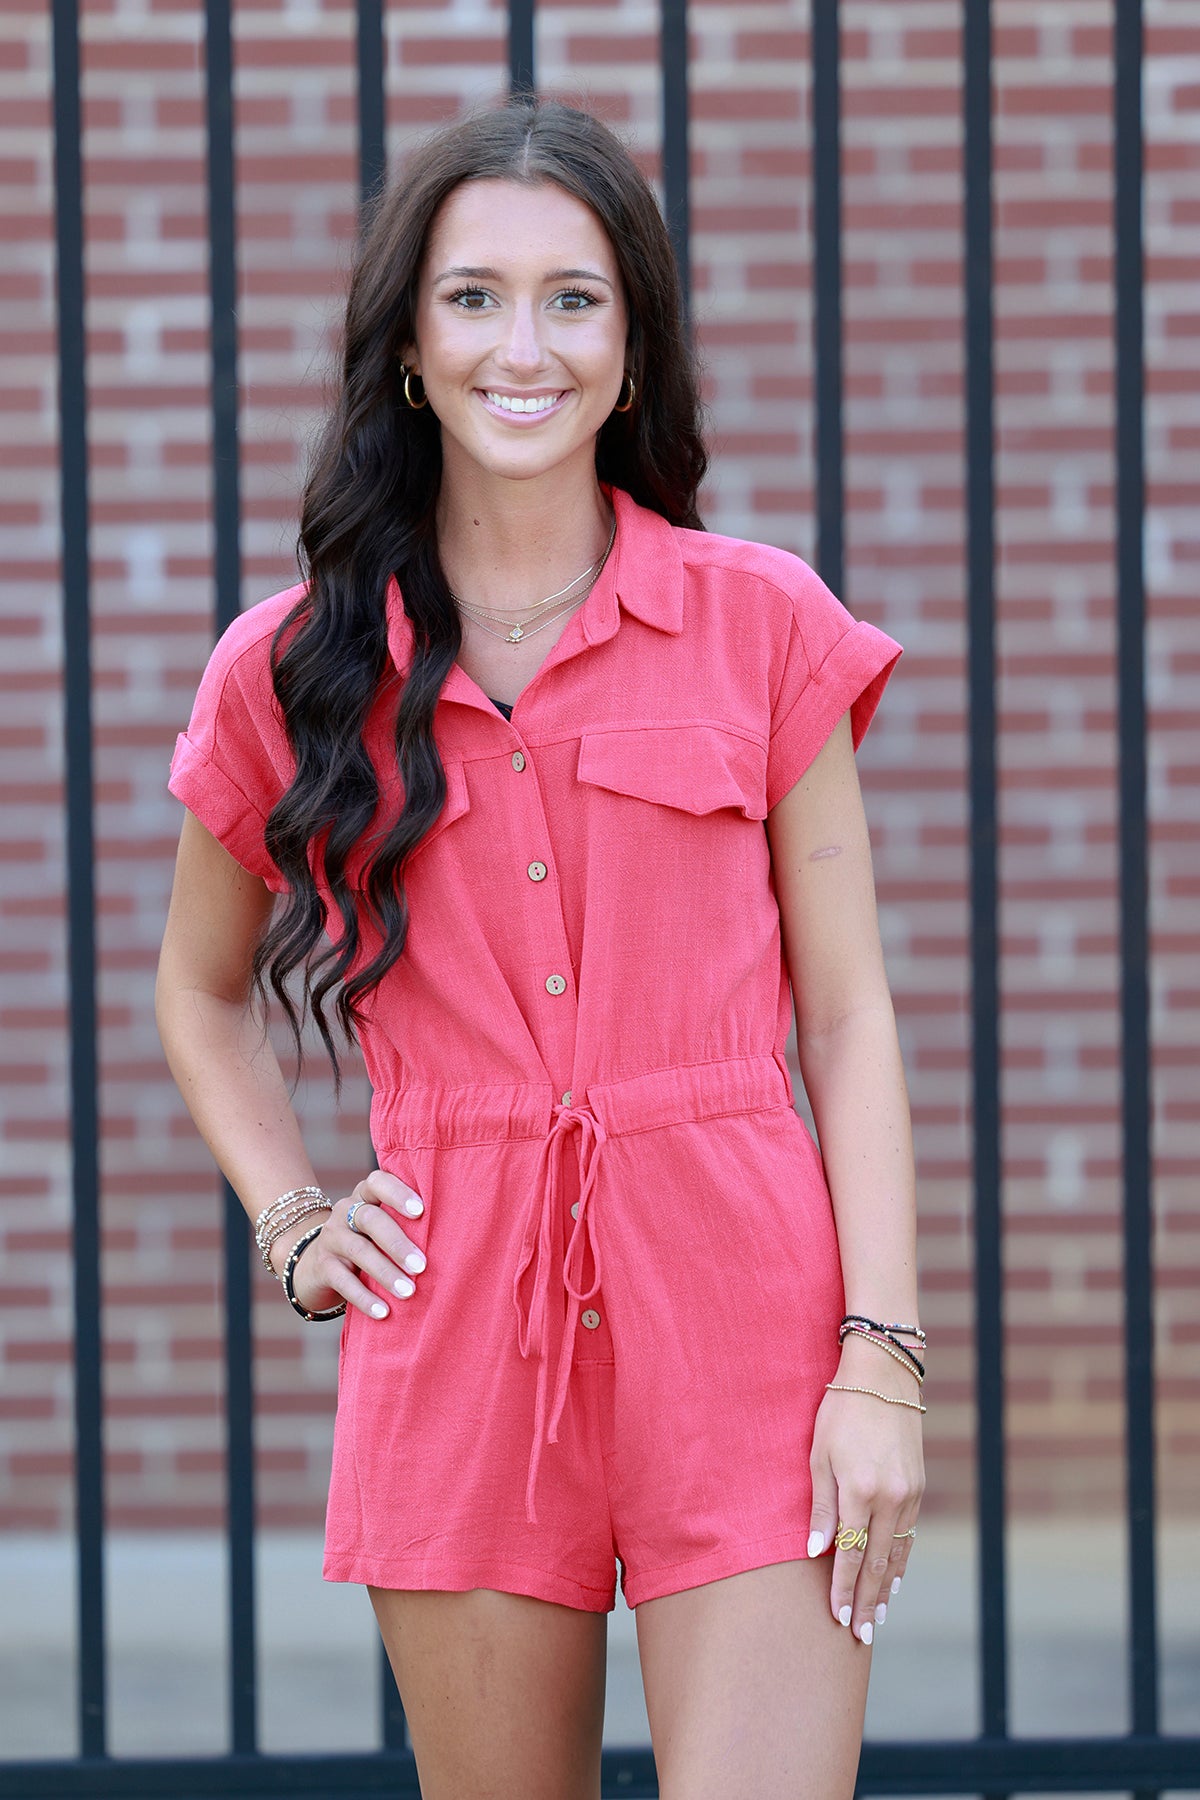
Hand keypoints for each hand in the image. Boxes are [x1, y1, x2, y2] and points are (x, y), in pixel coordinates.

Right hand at [273, 1169, 426, 1320]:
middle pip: (370, 1219)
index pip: (378, 1183)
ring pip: (358, 1251)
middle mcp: (345, 1211)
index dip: (397, 1193)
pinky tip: (383, 1312)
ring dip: (385, 1272)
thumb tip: (452, 1241)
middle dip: (397, 1243)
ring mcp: (331, 1238)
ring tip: (408, 1292)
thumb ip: (405, 1224)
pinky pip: (343, 1281)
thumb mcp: (380, 1227)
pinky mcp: (322, 1266)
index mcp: (365, 1196)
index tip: (421, 1211)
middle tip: (421, 1266)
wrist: (317, 1266)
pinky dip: (364, 1298)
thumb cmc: (367, 1242)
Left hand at [806, 1337, 924, 1643]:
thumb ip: (821, 1506)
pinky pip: (909, 1535)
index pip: (852, 1555)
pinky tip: (894, 1578)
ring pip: (898, 1554)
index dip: (845, 1590)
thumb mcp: (819, 1454)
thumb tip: (816, 1552)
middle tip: (862, 1635)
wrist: (884, 1375)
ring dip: (887, 1588)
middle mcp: (891, 1498)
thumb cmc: (842, 1409)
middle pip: (878, 1564)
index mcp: (860, 1490)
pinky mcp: (919, 1486)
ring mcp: (910, 1494)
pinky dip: (902, 1561)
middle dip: (868, 1602)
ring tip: (879, 1617)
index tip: (839, 1618)